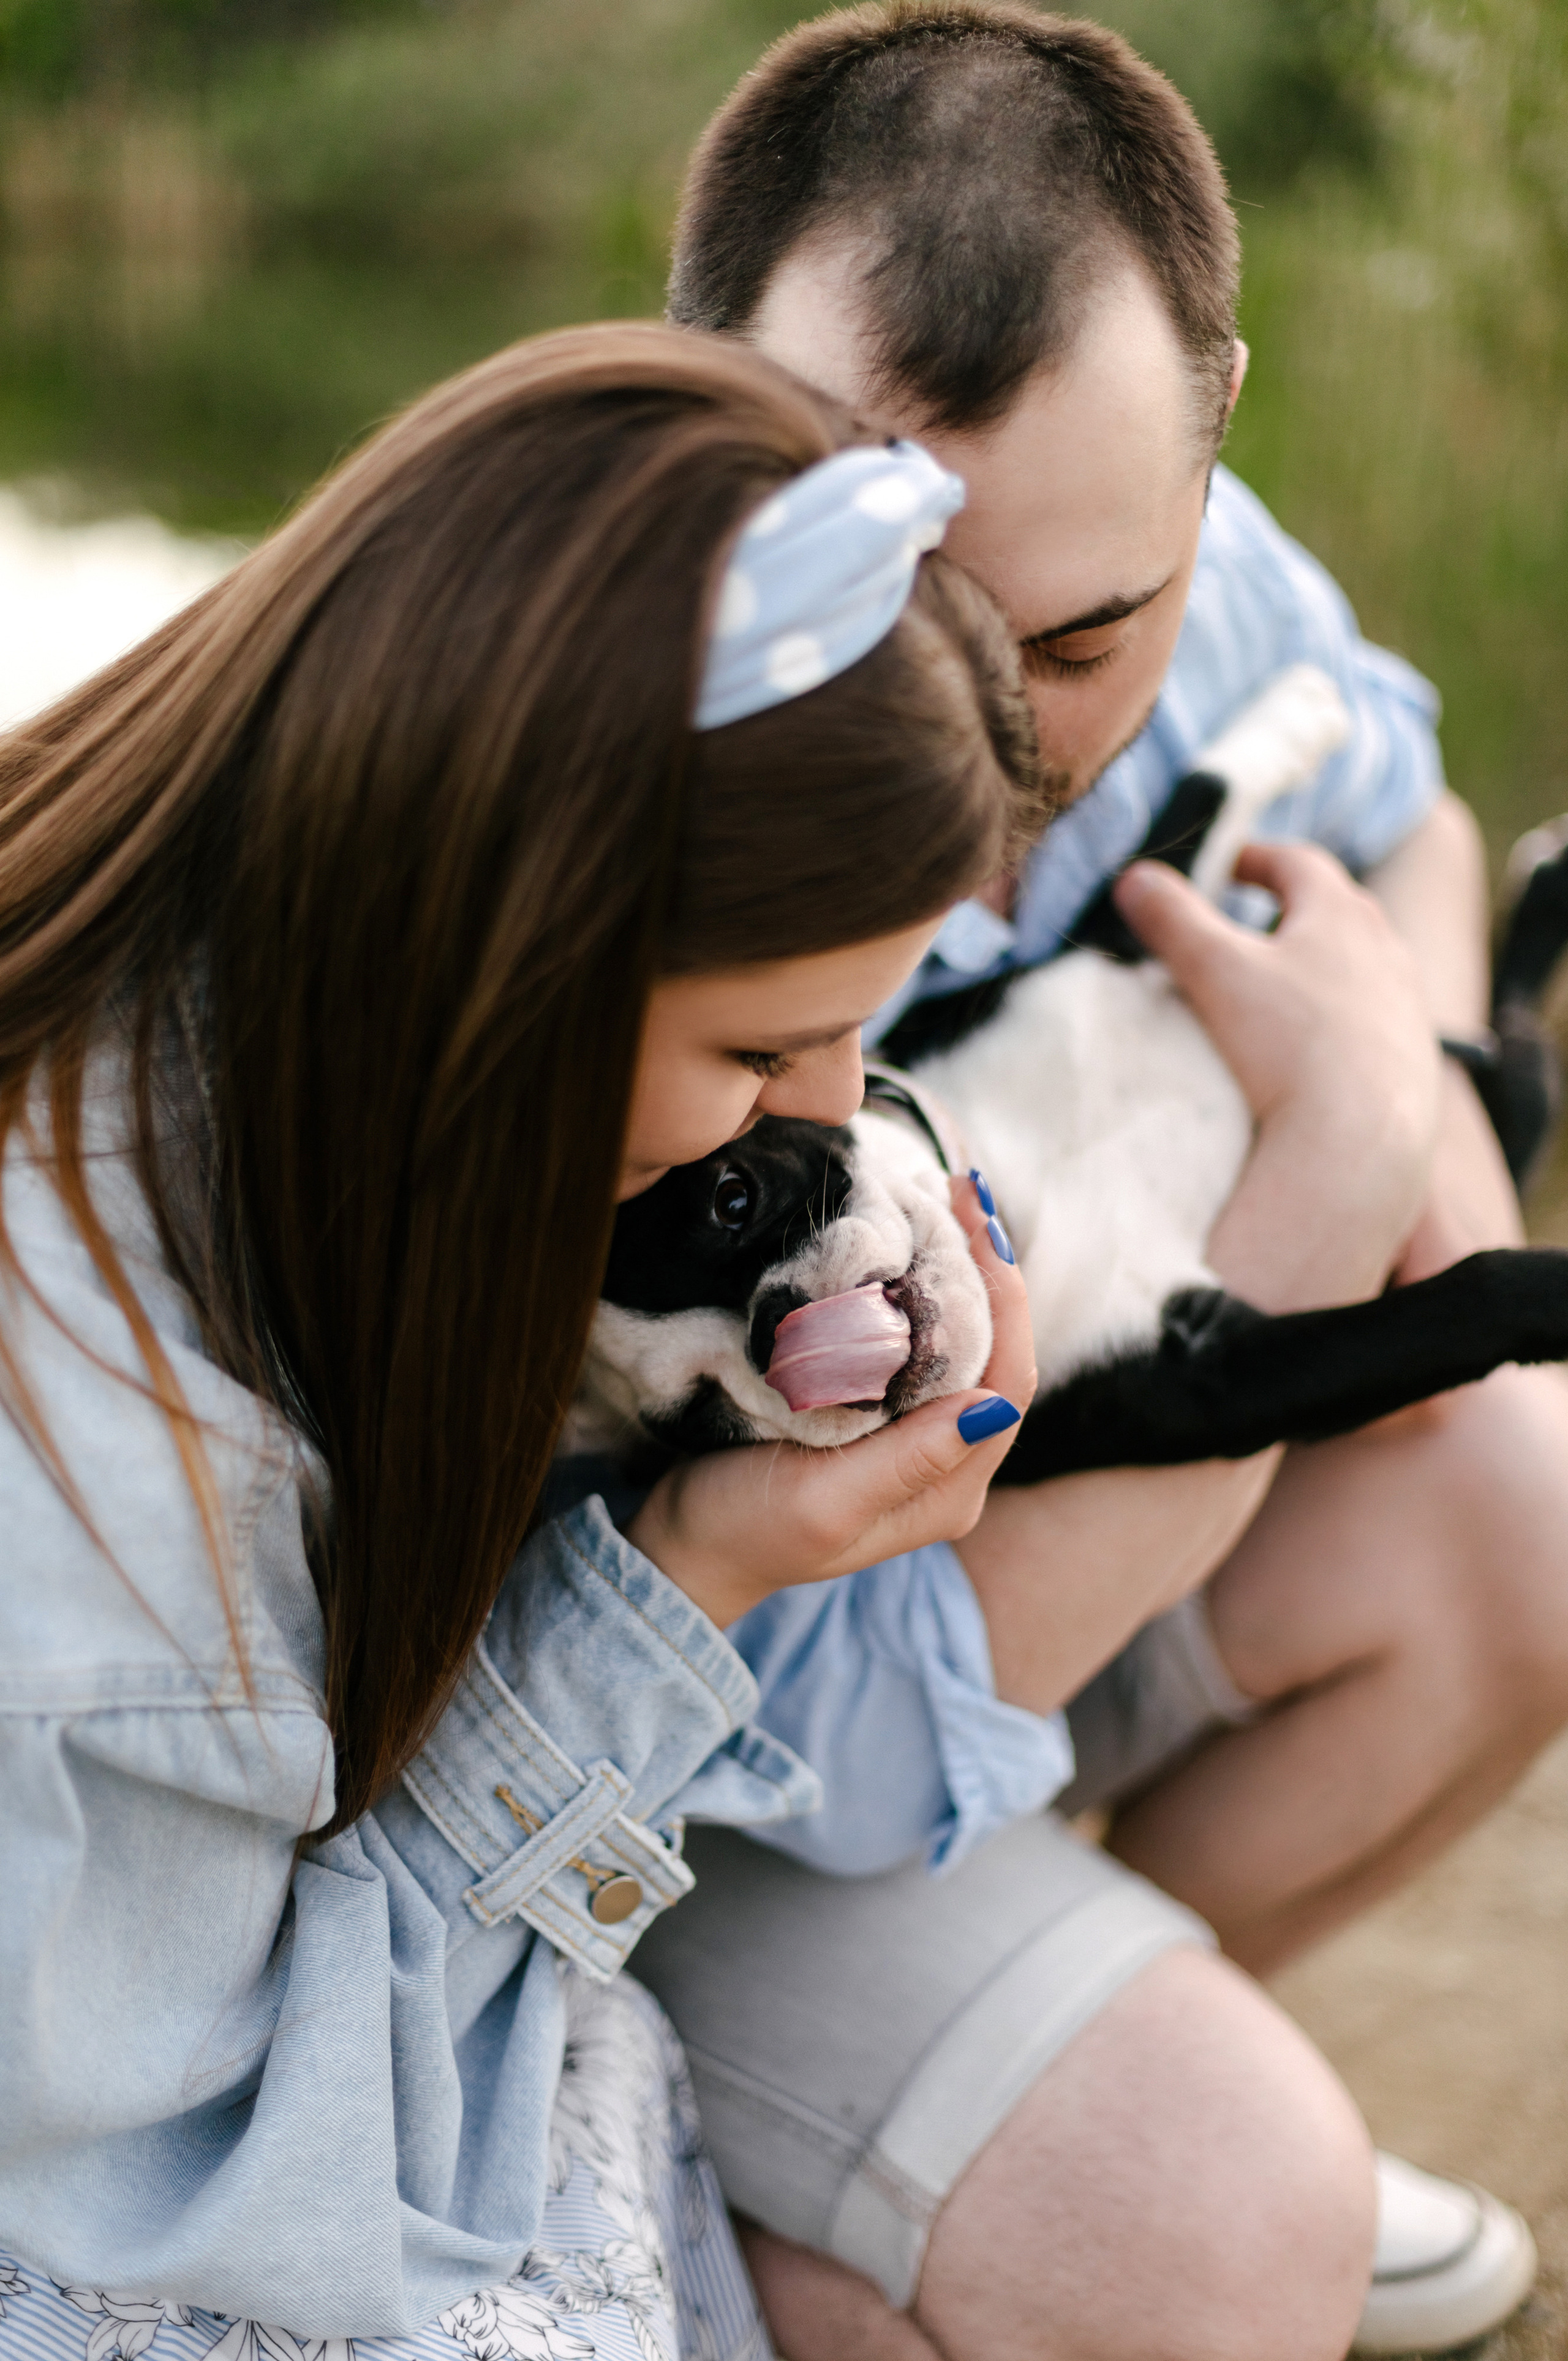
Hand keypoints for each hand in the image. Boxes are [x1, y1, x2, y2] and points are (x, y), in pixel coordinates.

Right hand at [626, 1177, 1037, 1628]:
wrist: (683, 1550)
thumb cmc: (744, 1532)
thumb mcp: (824, 1504)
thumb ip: (909, 1460)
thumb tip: (992, 1406)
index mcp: (947, 1492)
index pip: (1008, 1383)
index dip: (1007, 1299)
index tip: (983, 1226)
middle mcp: (946, 1467)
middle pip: (997, 1356)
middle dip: (989, 1273)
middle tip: (962, 1192)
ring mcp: (915, 1443)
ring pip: (963, 1347)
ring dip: (960, 1276)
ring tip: (941, 1204)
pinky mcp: (880, 1421)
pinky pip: (921, 1349)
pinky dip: (921, 1294)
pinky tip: (904, 1249)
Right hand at [1115, 841, 1441, 1308]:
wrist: (1362, 1146)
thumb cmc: (1289, 1048)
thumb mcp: (1214, 973)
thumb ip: (1172, 920)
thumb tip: (1133, 878)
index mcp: (1341, 913)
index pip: (1299, 863)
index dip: (1257, 858)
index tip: (1227, 867)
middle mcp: (1386, 950)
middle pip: (1337, 910)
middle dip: (1292, 909)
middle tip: (1252, 921)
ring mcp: (1406, 1006)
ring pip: (1362, 967)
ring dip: (1322, 966)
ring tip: (1279, 988)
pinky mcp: (1415, 1059)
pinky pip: (1375, 1022)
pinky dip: (1343, 1020)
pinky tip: (1315, 1051)